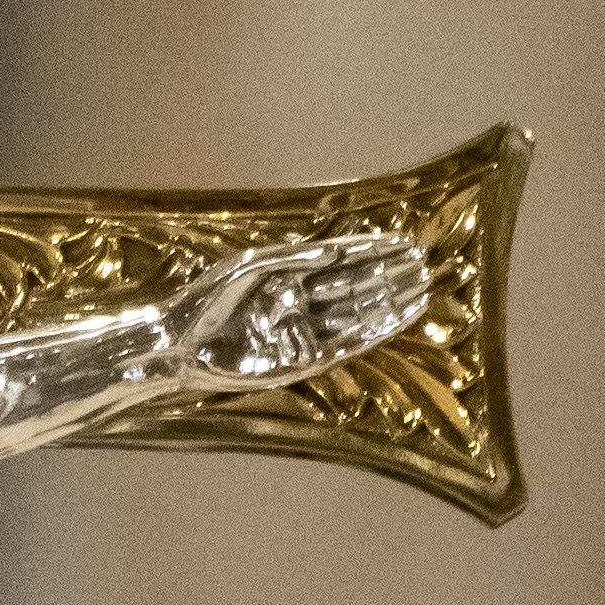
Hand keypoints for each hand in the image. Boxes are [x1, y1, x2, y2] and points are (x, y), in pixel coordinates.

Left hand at [161, 230, 428, 389]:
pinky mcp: (301, 363)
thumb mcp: (253, 267)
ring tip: (420, 291)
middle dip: (388, 276)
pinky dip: (371, 334)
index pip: (341, 261)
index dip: (374, 251)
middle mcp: (300, 304)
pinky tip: (393, 320)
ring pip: (355, 317)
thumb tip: (338, 248)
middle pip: (354, 288)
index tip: (404, 242)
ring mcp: (302, 334)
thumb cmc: (208, 300)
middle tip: (423, 266)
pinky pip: (343, 347)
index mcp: (288, 276)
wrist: (181, 344)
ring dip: (387, 304)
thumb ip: (298, 258)